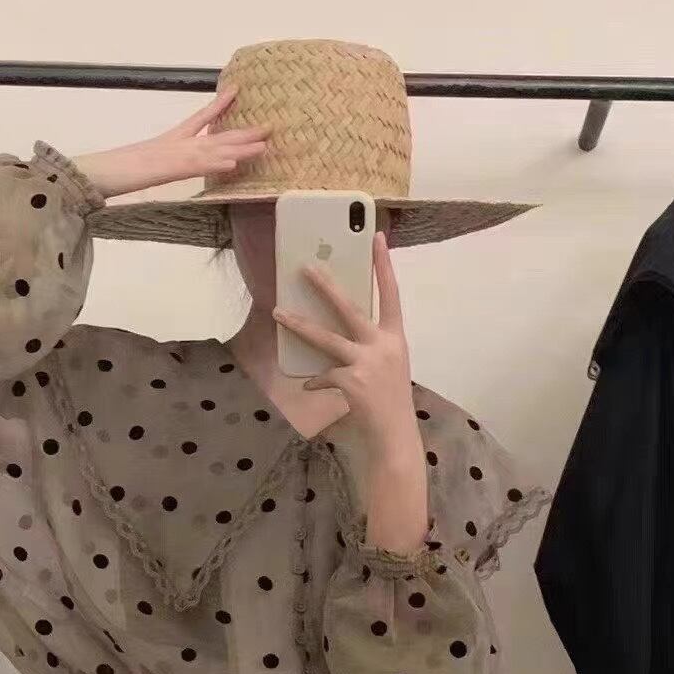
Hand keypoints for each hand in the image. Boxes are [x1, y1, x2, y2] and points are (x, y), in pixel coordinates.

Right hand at [72, 87, 269, 198]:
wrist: (95, 172)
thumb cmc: (113, 172)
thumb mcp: (140, 165)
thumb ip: (154, 163)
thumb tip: (161, 164)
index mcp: (169, 141)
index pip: (200, 118)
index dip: (220, 104)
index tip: (236, 90)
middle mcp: (176, 144)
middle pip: (216, 134)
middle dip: (244, 131)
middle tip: (270, 127)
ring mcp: (174, 155)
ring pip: (214, 148)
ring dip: (240, 146)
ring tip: (264, 143)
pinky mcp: (169, 169)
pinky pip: (197, 165)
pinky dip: (216, 162)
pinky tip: (234, 161)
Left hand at [272, 233, 420, 458]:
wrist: (395, 435)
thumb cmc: (389, 399)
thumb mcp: (387, 365)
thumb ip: (368, 345)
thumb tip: (336, 330)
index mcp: (396, 338)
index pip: (391, 293)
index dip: (384, 265)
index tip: (377, 237)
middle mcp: (383, 346)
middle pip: (349, 308)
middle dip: (325, 286)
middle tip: (305, 267)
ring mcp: (367, 363)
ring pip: (325, 338)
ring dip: (299, 324)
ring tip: (278, 312)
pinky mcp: (352, 382)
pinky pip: (323, 375)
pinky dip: (314, 379)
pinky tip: (309, 384)